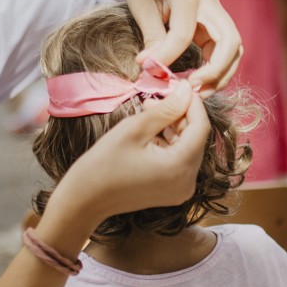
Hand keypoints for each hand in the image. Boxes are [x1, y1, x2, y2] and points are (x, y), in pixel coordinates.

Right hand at [50, 81, 209, 224]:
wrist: (84, 200)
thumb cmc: (103, 164)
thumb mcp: (134, 129)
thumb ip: (165, 109)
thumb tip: (186, 90)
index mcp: (180, 167)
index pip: (201, 127)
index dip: (193, 103)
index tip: (180, 85)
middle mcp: (188, 182)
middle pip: (196, 138)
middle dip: (181, 115)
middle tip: (159, 97)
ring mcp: (181, 190)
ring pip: (188, 148)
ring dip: (173, 127)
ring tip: (150, 111)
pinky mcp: (173, 192)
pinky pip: (179, 161)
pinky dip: (169, 144)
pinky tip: (150, 132)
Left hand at [122, 0, 241, 92]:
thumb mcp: (140, 4)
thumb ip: (151, 36)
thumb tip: (152, 67)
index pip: (185, 33)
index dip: (168, 56)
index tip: (149, 70)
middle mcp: (210, 2)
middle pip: (230, 41)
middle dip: (215, 71)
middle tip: (191, 90)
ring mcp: (216, 12)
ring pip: (234, 48)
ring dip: (221, 74)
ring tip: (197, 92)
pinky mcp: (215, 23)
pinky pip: (225, 49)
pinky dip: (216, 68)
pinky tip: (197, 81)